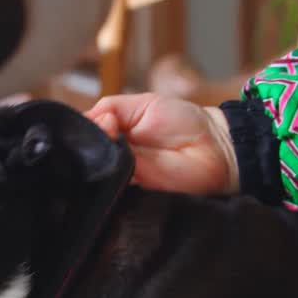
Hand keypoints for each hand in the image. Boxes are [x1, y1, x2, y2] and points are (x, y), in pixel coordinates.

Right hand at [85, 93, 237, 194]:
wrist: (215, 147)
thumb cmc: (183, 121)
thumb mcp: (142, 104)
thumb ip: (111, 108)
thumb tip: (91, 122)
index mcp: (112, 131)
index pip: (85, 133)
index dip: (82, 129)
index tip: (93, 123)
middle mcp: (113, 155)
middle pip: (86, 154)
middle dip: (90, 143)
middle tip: (109, 131)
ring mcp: (122, 175)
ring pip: (95, 171)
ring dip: (101, 158)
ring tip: (117, 144)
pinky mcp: (133, 193)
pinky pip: (111, 188)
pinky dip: (111, 178)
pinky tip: (120, 164)